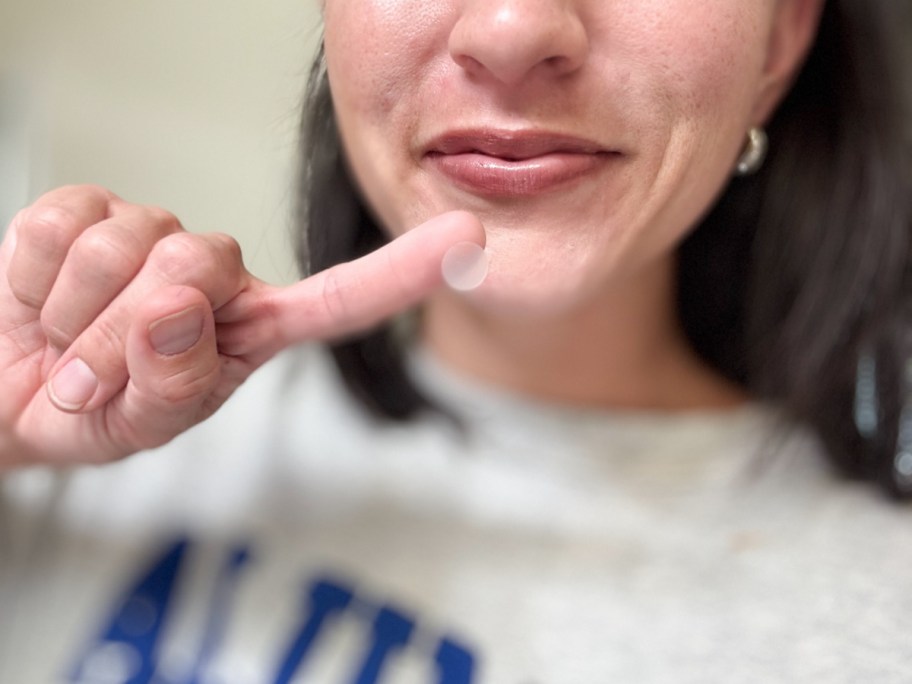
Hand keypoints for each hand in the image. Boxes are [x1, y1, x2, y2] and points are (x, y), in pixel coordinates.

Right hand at [0, 186, 484, 466]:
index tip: (469, 242)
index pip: (337, 301)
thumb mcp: (136, 427)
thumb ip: (171, 385)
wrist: (7, 387)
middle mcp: (215, 273)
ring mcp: (155, 232)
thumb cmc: (86, 409)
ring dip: (79, 318)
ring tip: (66, 344)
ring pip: (131, 245)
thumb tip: (180, 305)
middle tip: (92, 377)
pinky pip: (66, 227)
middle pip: (201, 263)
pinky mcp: (92, 206)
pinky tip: (41, 300)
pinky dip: (35, 282)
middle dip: (128, 336)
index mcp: (249, 330)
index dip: (401, 274)